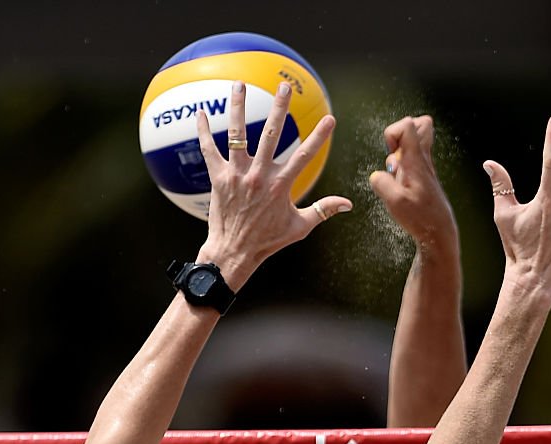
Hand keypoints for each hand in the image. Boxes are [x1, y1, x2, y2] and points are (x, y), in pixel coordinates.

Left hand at [195, 81, 351, 289]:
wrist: (234, 253)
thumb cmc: (267, 242)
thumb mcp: (299, 228)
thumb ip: (323, 210)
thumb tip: (348, 204)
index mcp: (280, 186)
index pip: (304, 155)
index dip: (319, 137)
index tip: (330, 118)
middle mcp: (259, 175)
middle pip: (271, 134)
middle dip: (279, 108)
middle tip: (284, 87)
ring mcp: (237, 175)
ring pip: (237, 134)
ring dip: (238, 107)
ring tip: (239, 84)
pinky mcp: (218, 178)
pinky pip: (208, 149)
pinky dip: (204, 131)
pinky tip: (201, 113)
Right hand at [369, 115, 456, 248]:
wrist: (439, 231)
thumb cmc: (420, 218)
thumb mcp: (395, 203)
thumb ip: (381, 183)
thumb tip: (376, 175)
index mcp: (416, 160)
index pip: (407, 124)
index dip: (392, 134)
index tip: (391, 157)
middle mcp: (422, 159)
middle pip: (419, 123)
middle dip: (399, 134)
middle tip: (395, 156)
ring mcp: (424, 166)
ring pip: (416, 140)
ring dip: (401, 150)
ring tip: (397, 173)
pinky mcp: (424, 176)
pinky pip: (413, 158)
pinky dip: (403, 164)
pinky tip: (400, 183)